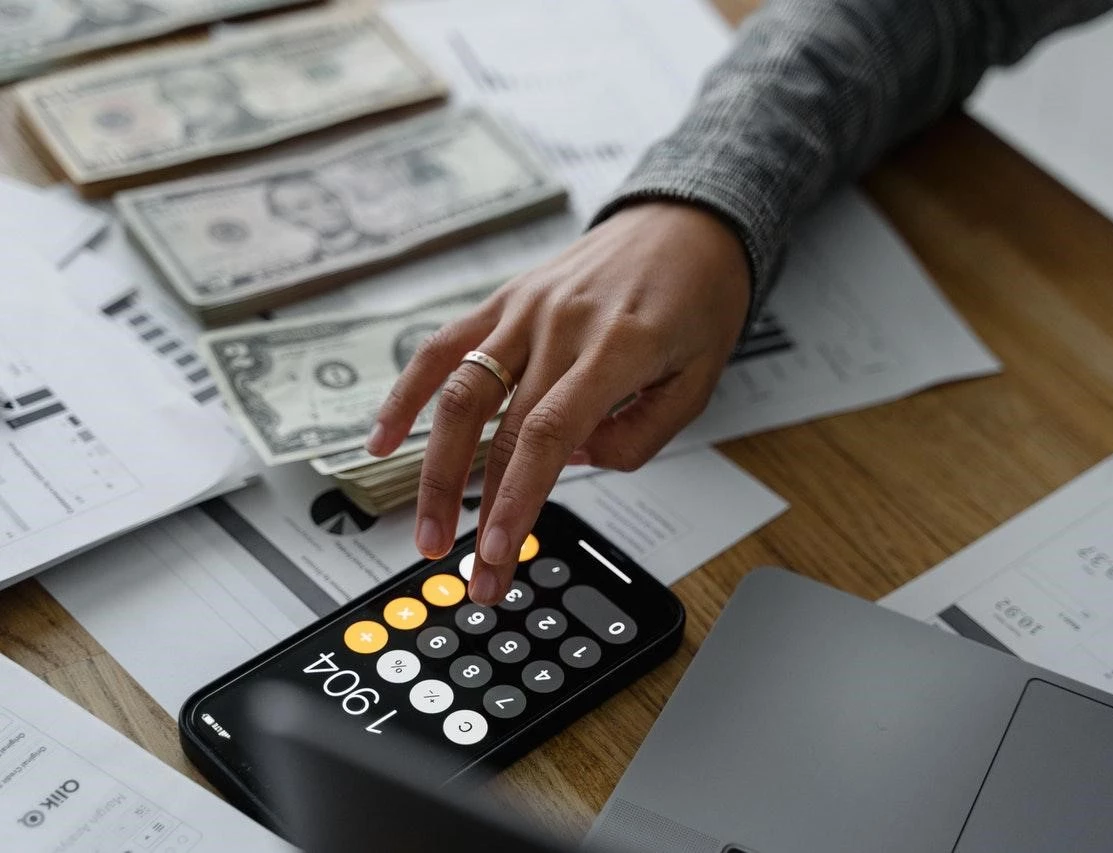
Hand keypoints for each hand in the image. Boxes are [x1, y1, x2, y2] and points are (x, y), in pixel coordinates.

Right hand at [367, 201, 750, 604]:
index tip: (497, 554)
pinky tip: (383, 440)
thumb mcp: (697, 381)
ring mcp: (525, 308)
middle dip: (477, 512)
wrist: (684, 222)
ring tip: (425, 529)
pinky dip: (407, 393)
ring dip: (435, 469)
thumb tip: (569, 463)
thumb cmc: (698, 300)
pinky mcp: (504, 300)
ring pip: (458, 393)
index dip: (516, 500)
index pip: (547, 435)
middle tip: (467, 572)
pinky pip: (443, 347)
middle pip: (498, 428)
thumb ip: (637, 436)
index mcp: (617, 347)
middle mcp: (560, 324)